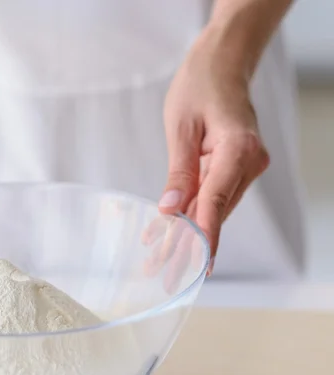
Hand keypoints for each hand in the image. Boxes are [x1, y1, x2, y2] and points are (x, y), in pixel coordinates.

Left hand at [158, 31, 269, 274]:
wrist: (223, 64)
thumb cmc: (199, 85)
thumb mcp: (181, 128)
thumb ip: (179, 172)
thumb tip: (171, 211)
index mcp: (238, 149)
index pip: (216, 201)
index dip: (203, 237)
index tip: (193, 267)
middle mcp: (249, 162)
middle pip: (215, 212)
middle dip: (188, 245)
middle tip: (164, 275)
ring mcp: (246, 166)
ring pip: (214, 209)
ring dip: (187, 235)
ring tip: (160, 262)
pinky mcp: (237, 167)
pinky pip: (213, 196)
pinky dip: (192, 215)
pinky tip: (169, 235)